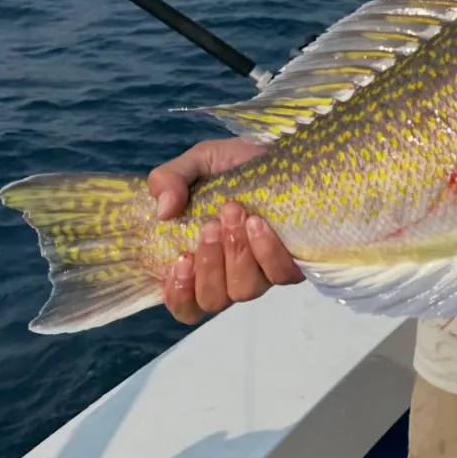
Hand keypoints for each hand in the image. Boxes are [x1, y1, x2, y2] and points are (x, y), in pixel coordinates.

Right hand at [147, 137, 304, 324]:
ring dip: (236, 254)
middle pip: (213, 300)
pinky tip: (259, 224)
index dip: (179, 294)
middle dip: (209, 264)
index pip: (185, 304)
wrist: (280, 153)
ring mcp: (263, 272)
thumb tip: (163, 212)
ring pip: (245, 290)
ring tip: (235, 213)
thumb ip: (169, 180)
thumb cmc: (235, 165)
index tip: (181, 258)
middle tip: (210, 224)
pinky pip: (280, 275)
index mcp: (201, 260)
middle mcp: (231, 275)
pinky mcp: (293, 262)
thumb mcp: (198, 163)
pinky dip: (267, 252)